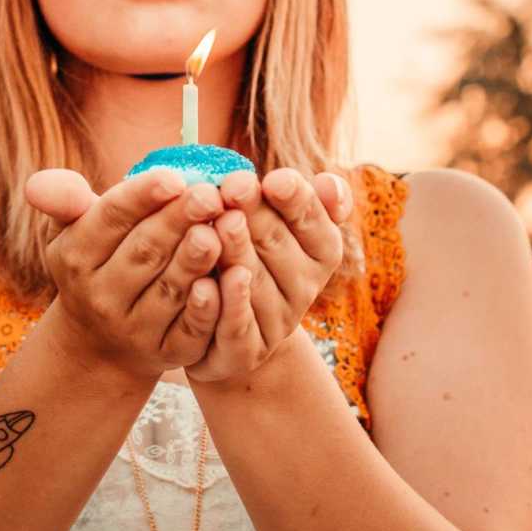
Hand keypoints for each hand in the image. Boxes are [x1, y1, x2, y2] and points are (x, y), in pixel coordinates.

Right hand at [23, 168, 226, 380]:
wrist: (102, 343)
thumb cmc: (98, 262)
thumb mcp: (74, 230)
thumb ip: (64, 199)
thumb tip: (37, 185)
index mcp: (76, 257)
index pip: (109, 220)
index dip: (141, 197)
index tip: (173, 177)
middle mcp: (101, 297)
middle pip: (144, 252)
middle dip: (177, 221)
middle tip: (210, 194)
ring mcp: (135, 330)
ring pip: (170, 290)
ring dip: (196, 259)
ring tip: (222, 227)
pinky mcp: (169, 354)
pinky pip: (191, 330)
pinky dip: (209, 307)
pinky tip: (228, 279)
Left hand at [183, 168, 352, 384]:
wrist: (229, 330)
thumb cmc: (253, 254)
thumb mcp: (279, 221)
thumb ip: (300, 199)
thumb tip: (328, 183)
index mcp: (321, 250)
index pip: (314, 220)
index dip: (295, 198)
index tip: (274, 179)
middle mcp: (304, 287)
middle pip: (277, 244)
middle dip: (254, 214)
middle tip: (232, 188)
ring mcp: (276, 322)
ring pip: (253, 282)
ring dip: (235, 252)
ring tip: (216, 226)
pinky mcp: (246, 351)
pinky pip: (235, 326)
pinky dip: (222, 305)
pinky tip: (203, 284)